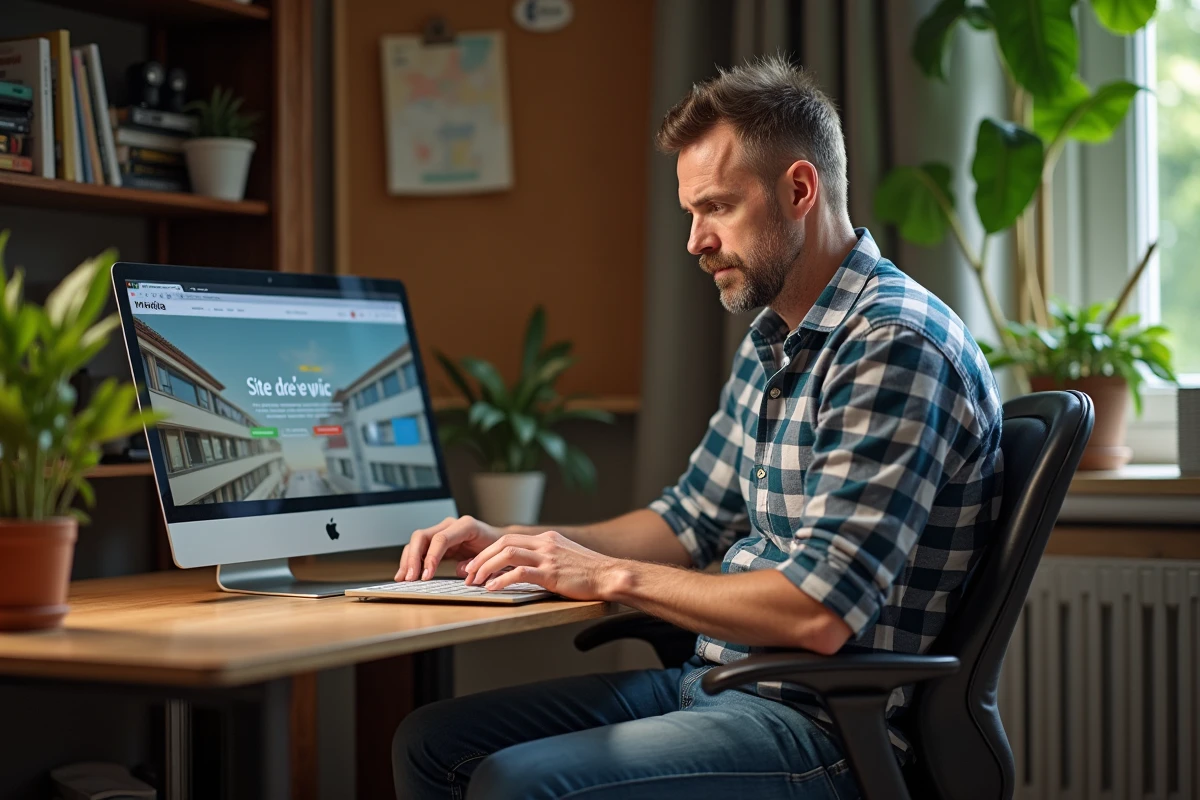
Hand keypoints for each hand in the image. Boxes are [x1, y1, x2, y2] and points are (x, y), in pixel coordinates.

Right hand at [395, 516, 503, 581]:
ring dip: (408, 561)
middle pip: (422, 537)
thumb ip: (477, 563)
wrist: (498, 540)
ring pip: (417, 542)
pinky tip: (405, 574)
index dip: (431, 557)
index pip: (441, 539)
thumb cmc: (495, 547)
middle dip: (413, 558)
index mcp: (465, 525)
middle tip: (410, 578)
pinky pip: (420, 548)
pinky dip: (411, 561)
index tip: (426, 576)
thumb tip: (461, 571)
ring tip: (403, 579)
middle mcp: (450, 525)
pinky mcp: (436, 540)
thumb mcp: (491, 556)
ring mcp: (441, 531)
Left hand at [463, 531, 622, 600]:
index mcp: (546, 539)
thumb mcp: (563, 557)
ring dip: (486, 568)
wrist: (610, 576)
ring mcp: (548, 557)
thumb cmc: (589, 572)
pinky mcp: (551, 573)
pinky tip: (493, 588)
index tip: (474, 564)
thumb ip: (544, 558)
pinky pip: (520, 573)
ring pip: (507, 554)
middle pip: (503, 543)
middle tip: (468, 573)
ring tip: (476, 581)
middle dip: (481, 558)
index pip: (509, 539)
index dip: (487, 551)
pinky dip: (502, 580)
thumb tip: (522, 569)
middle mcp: (545, 544)